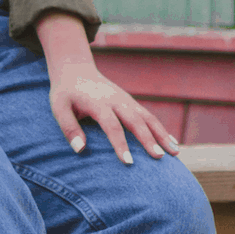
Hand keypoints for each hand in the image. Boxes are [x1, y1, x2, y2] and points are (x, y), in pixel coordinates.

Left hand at [48, 68, 180, 163]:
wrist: (76, 70)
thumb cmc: (66, 93)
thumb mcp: (59, 108)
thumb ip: (69, 128)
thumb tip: (80, 150)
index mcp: (98, 102)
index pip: (112, 125)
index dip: (120, 144)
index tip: (128, 163)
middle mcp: (116, 100)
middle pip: (135, 120)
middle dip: (148, 139)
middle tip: (159, 157)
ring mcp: (126, 100)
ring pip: (147, 117)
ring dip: (162, 134)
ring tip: (175, 153)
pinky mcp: (131, 102)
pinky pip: (149, 116)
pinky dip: (161, 129)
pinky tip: (173, 142)